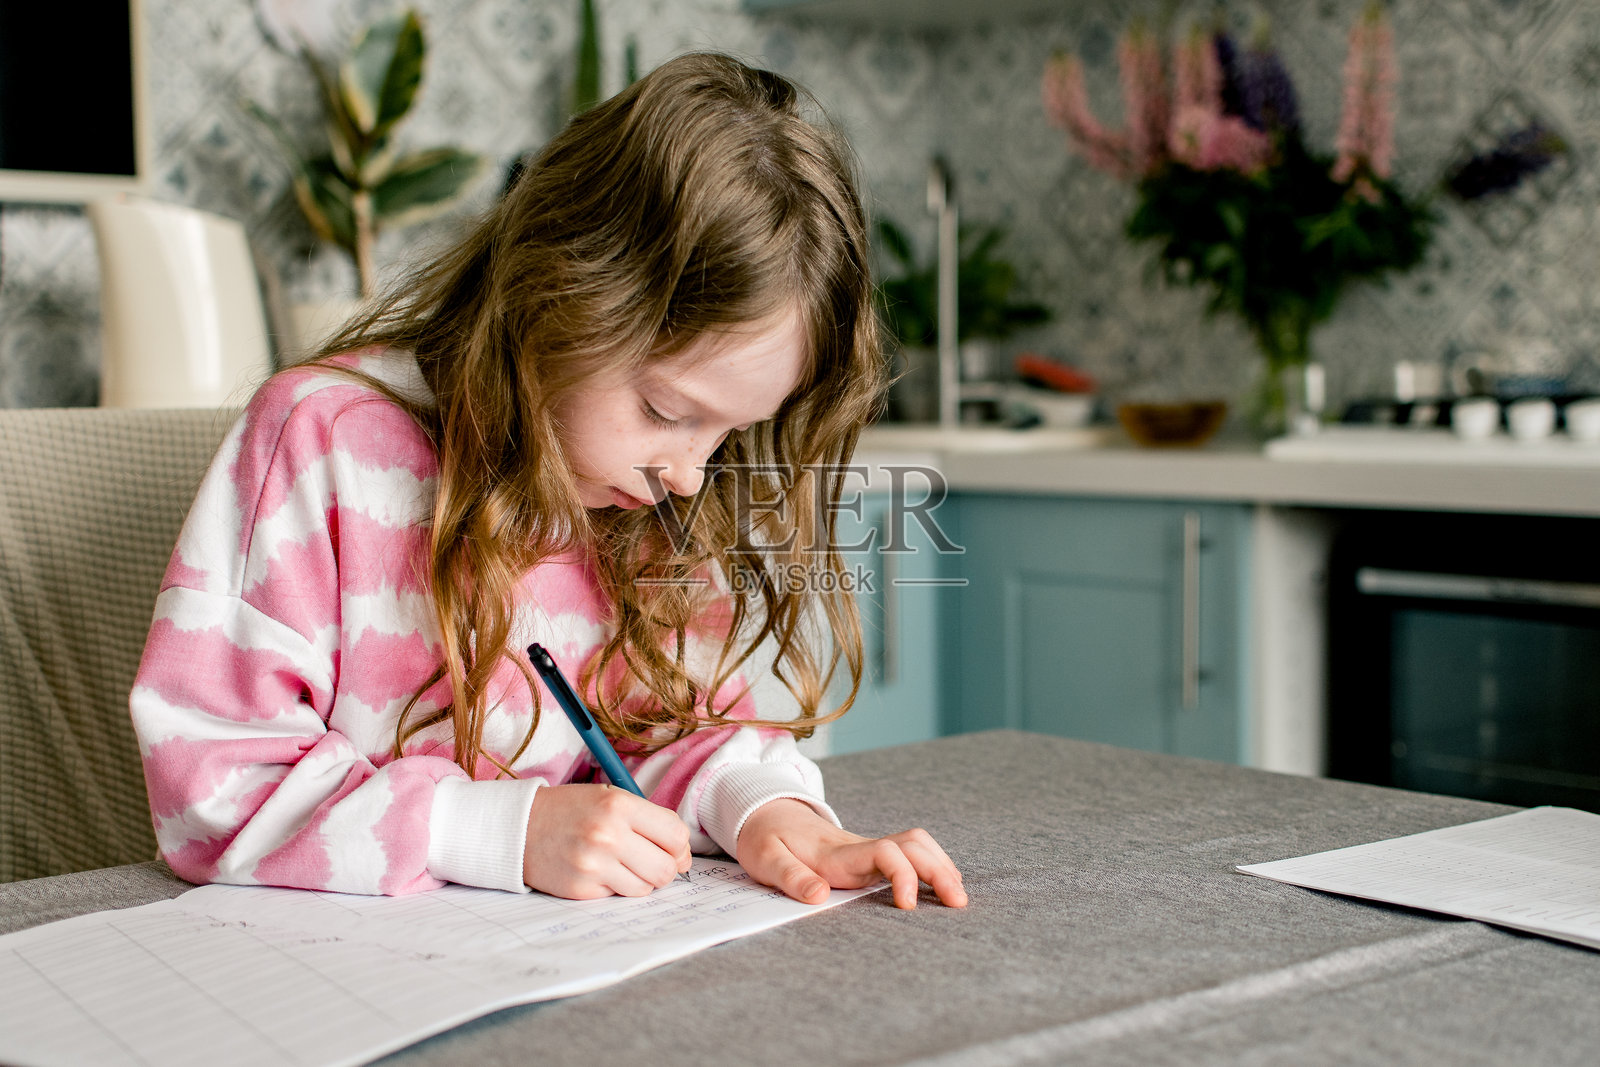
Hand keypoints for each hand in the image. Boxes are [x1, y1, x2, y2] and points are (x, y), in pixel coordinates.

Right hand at [523, 783, 691, 897]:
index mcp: (619, 805)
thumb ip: (648, 820)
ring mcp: (594, 865)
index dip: (680, 846)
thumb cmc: (571, 811)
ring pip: (646, 887)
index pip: (676, 835)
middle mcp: (608, 835)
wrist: (520, 827)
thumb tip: (683, 855)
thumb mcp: (609, 798)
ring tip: (623, 864)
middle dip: (667, 868)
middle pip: (666, 868)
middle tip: (653, 862)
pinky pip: (619, 896)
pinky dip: (616, 887)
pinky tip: (600, 871)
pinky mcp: (582, 889)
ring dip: (642, 879)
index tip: (674, 849)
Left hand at [736, 798, 966, 909]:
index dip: (902, 875)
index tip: (906, 906)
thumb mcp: (765, 858)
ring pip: (916, 845)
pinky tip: (942, 884)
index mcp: (836, 853)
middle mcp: (859, 847)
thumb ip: (790, 877)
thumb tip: (819, 896)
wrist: (764, 811)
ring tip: (958, 897)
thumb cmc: (764, 838)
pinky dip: (932, 865)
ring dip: (941, 865)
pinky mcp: (867, 855)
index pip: (885, 853)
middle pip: (913, 845)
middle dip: (940, 870)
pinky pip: (909, 852)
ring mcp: (866, 849)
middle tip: (958, 903)